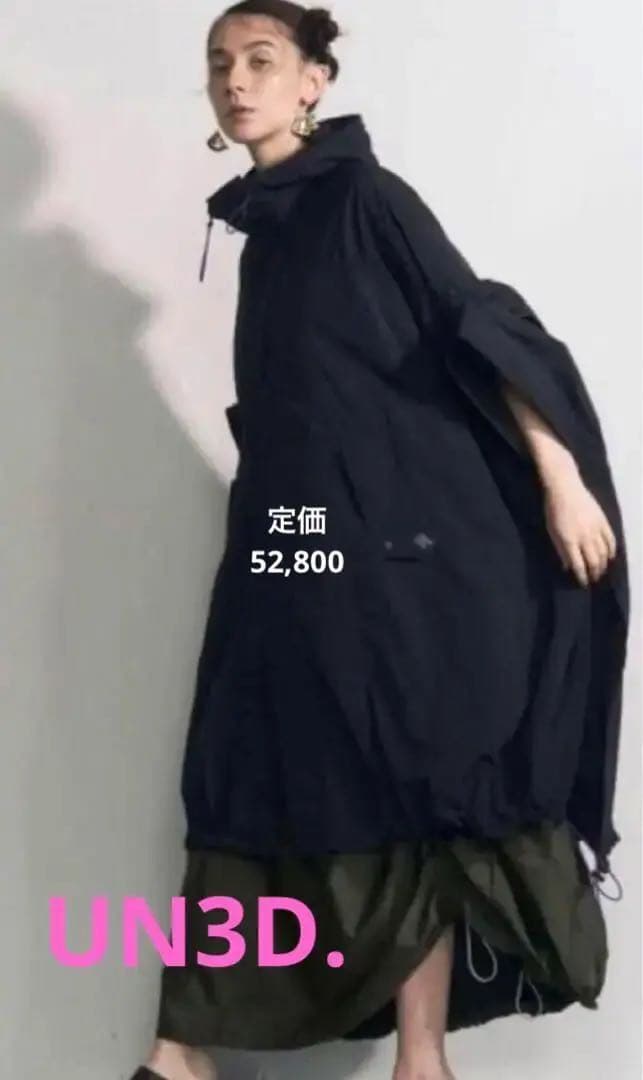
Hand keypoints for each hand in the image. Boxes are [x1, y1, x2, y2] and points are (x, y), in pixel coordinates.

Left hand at [542, 469, 617, 585]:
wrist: (565, 488)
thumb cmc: (553, 510)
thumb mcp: (552, 532)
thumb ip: (560, 550)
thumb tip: (567, 567)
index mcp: (569, 541)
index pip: (579, 565)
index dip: (582, 577)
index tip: (583, 583)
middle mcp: (584, 537)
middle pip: (593, 561)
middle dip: (594, 573)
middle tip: (594, 579)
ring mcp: (596, 529)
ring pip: (604, 553)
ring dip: (603, 564)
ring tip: (601, 570)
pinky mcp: (603, 521)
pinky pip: (611, 540)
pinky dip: (612, 550)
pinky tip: (610, 556)